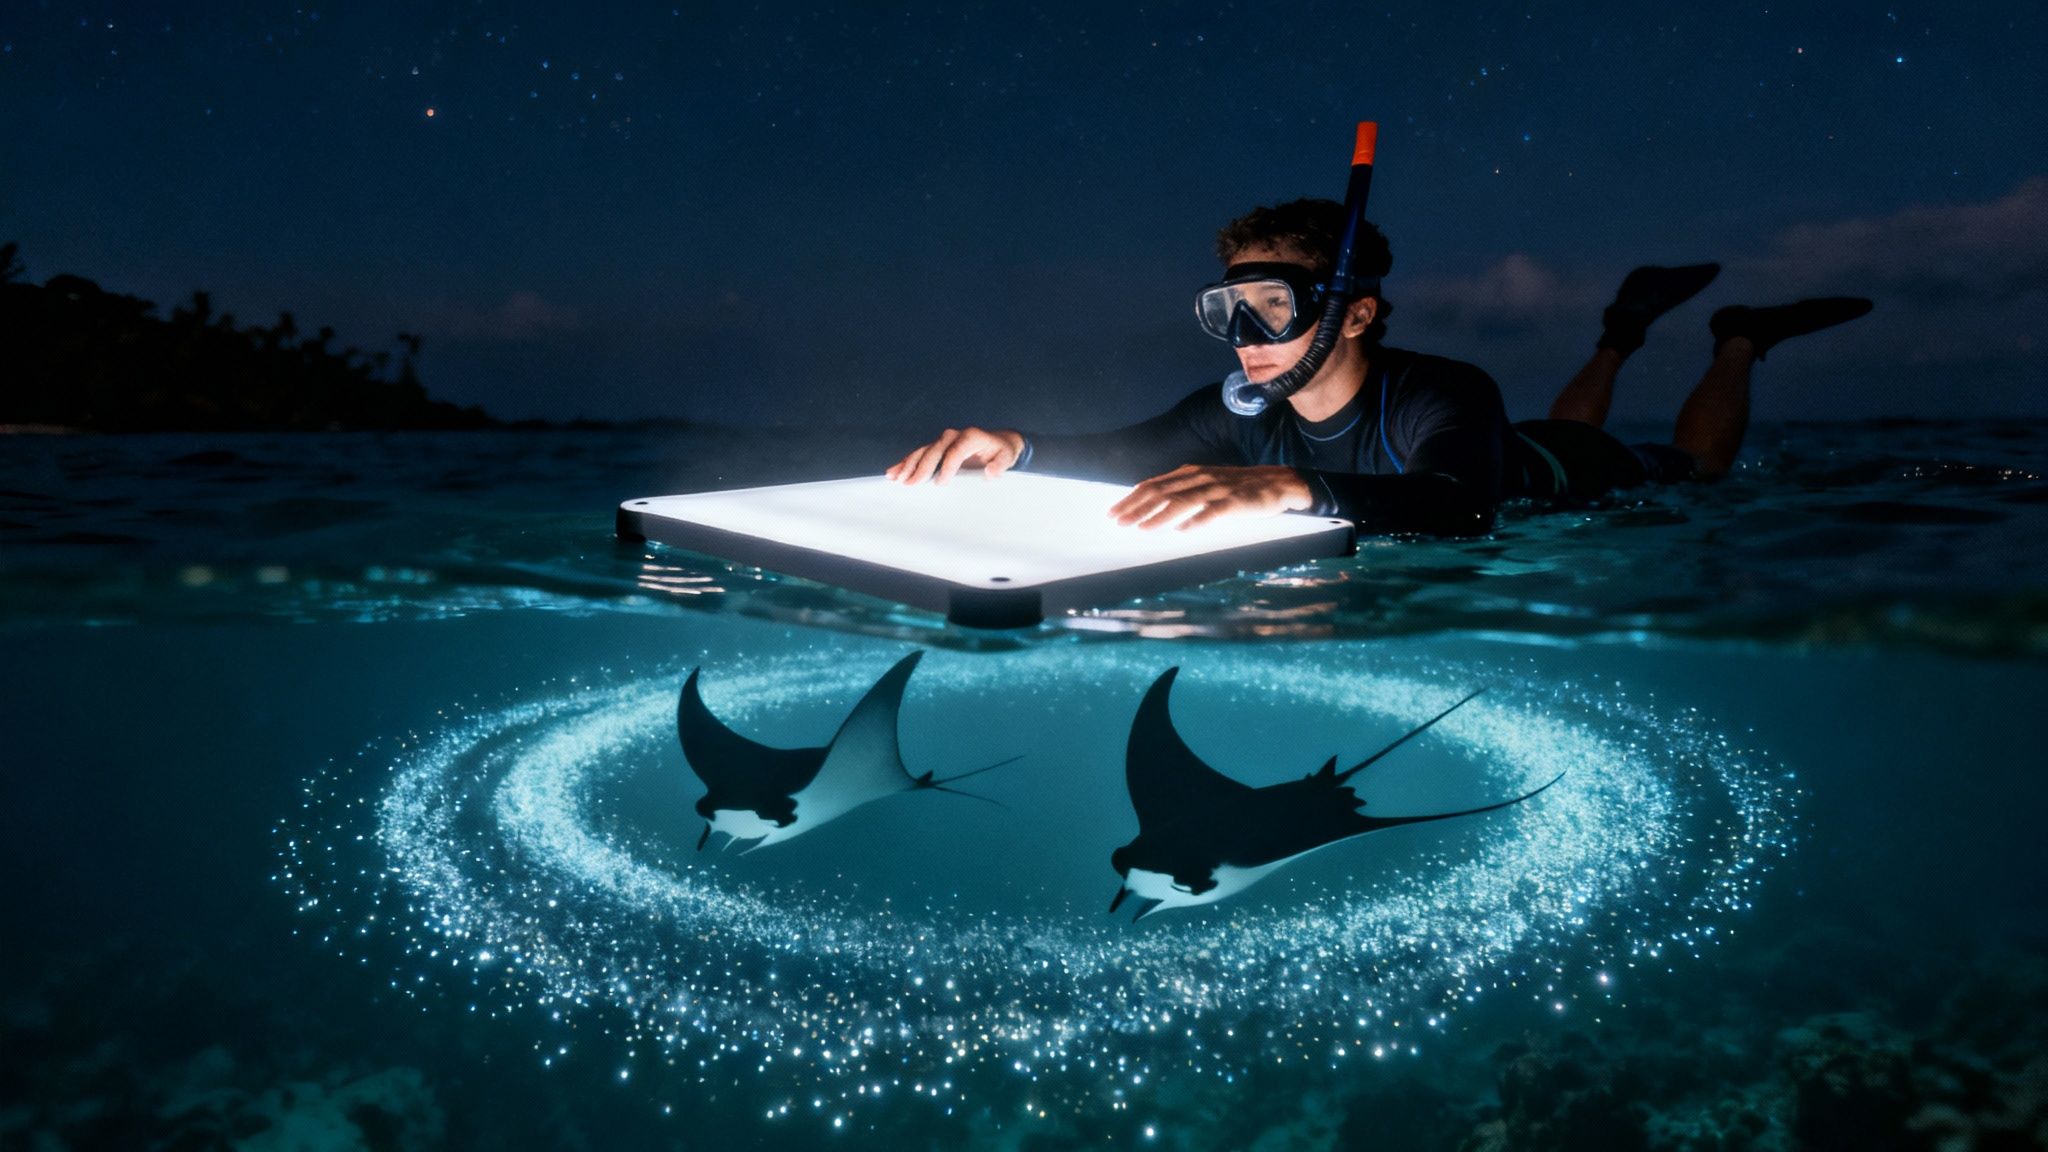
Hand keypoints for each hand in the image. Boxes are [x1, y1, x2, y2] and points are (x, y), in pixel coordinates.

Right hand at [886, 427, 1026, 484]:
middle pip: (934, 451)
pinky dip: (906, 463)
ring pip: (922, 452)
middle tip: (909, 483)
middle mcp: (954, 436)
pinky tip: (893, 472)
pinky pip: (919, 454)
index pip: (955, 451)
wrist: (998, 443)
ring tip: (895, 477)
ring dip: (908, 465)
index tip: (940, 483)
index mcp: (971, 437)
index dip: (947, 466)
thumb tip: (991, 472)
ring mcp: (943, 441)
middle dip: (921, 467)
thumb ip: (1000, 465)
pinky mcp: (937, 448)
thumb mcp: (1007, 457)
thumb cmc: (1002, 452)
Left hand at [1108, 465, 1314, 529]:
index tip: (1113, 513)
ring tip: (1142, 528)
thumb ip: (1183, 492)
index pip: (1154, 485)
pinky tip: (1182, 530)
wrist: (1278, 483)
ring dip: (1159, 515)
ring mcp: (1217, 489)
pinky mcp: (1235, 502)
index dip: (1132, 499)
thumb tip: (1154, 507)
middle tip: (1118, 522)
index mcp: (1190, 473)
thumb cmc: (1239, 488)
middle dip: (1137, 508)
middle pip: (1162, 492)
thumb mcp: (1207, 484)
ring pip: (1182, 501)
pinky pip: (1213, 512)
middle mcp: (1200, 478)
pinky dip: (1197, 520)